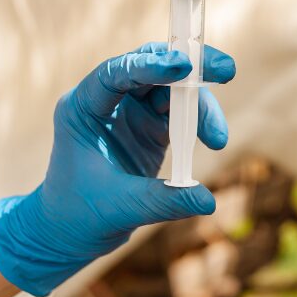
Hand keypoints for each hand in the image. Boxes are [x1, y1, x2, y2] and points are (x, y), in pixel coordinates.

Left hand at [0, 43, 235, 296]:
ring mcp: (131, 110)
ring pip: (173, 88)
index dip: (148, 65)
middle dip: (190, 66)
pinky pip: (181, 111)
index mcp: (83, 108)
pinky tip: (213, 139)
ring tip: (217, 138)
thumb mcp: (119, 208)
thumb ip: (163, 201)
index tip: (183, 65)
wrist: (70, 231)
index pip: (115, 73)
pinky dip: (200, 120)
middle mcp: (107, 100)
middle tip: (226, 69)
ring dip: (200, 104)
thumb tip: (208, 201)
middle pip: (152, 68)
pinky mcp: (150, 125)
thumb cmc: (78, 215)